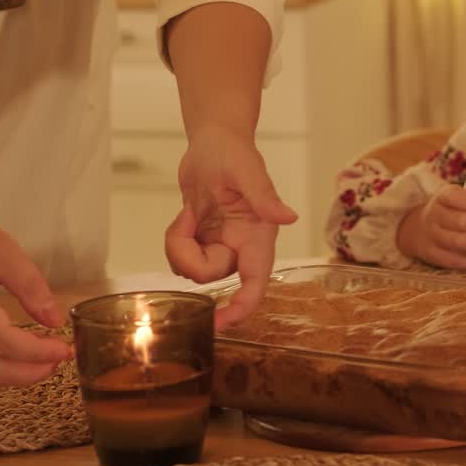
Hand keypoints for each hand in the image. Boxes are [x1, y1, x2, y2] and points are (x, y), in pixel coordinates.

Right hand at [0, 199, 70, 385]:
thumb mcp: (0, 246)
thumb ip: (29, 283)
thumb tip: (55, 320)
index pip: (2, 340)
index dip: (36, 351)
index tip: (65, 348)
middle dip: (31, 372)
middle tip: (63, 357)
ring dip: (20, 372)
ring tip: (51, 355)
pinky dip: (5, 365)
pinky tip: (27, 351)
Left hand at [165, 126, 297, 329]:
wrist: (212, 143)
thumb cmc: (233, 151)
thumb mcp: (247, 170)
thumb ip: (265, 197)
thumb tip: (289, 218)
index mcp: (258, 235)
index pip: (256, 280)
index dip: (242, 306)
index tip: (223, 322)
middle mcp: (243, 247)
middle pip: (210, 276)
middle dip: (188, 254)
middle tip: (187, 221)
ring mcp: (222, 248)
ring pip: (192, 271)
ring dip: (180, 244)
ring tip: (187, 215)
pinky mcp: (204, 244)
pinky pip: (181, 259)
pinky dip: (176, 240)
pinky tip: (186, 217)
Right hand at [396, 184, 465, 269]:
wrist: (416, 229)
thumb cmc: (450, 214)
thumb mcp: (464, 203)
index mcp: (443, 198)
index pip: (453, 196)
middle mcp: (434, 215)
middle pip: (458, 221)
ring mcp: (432, 236)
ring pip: (454, 242)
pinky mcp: (432, 255)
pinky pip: (453, 261)